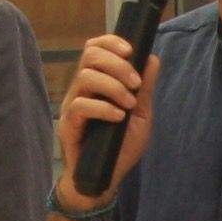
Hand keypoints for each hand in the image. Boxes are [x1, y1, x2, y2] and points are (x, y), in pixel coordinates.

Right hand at [54, 34, 157, 207]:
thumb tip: (153, 59)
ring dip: (113, 86)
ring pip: (85, 77)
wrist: (105, 178)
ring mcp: (73, 105)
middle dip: (117, 63)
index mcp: (98, 82)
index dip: (111, 42)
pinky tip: (118, 117)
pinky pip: (81, 106)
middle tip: (135, 83)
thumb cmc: (120, 147)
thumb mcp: (140, 116)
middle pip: (90, 55)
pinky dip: (103, 108)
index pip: (95, 48)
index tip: (130, 51)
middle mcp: (82, 89)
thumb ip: (144, 89)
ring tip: (129, 104)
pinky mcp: (68, 124)